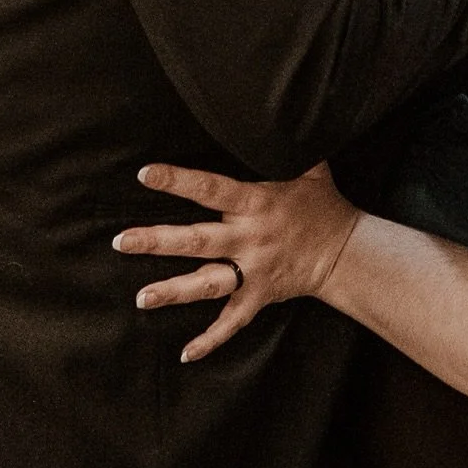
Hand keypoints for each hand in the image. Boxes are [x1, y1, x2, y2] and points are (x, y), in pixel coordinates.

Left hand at [114, 161, 359, 361]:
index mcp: (256, 203)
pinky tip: (186, 353)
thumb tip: (273, 114)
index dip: (178, 181)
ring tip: (141, 297)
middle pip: (196, 240)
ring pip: (207, 282)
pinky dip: (211, 339)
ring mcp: (253, 271)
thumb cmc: (322, 203)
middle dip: (157, 241)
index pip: (209, 189)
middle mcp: (249, 238)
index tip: (146, 174)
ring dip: (173, 291)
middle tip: (121, 241)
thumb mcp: (309, 167)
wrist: (346, 250)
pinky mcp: (259, 296)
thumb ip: (284, 145)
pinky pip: (232, 321)